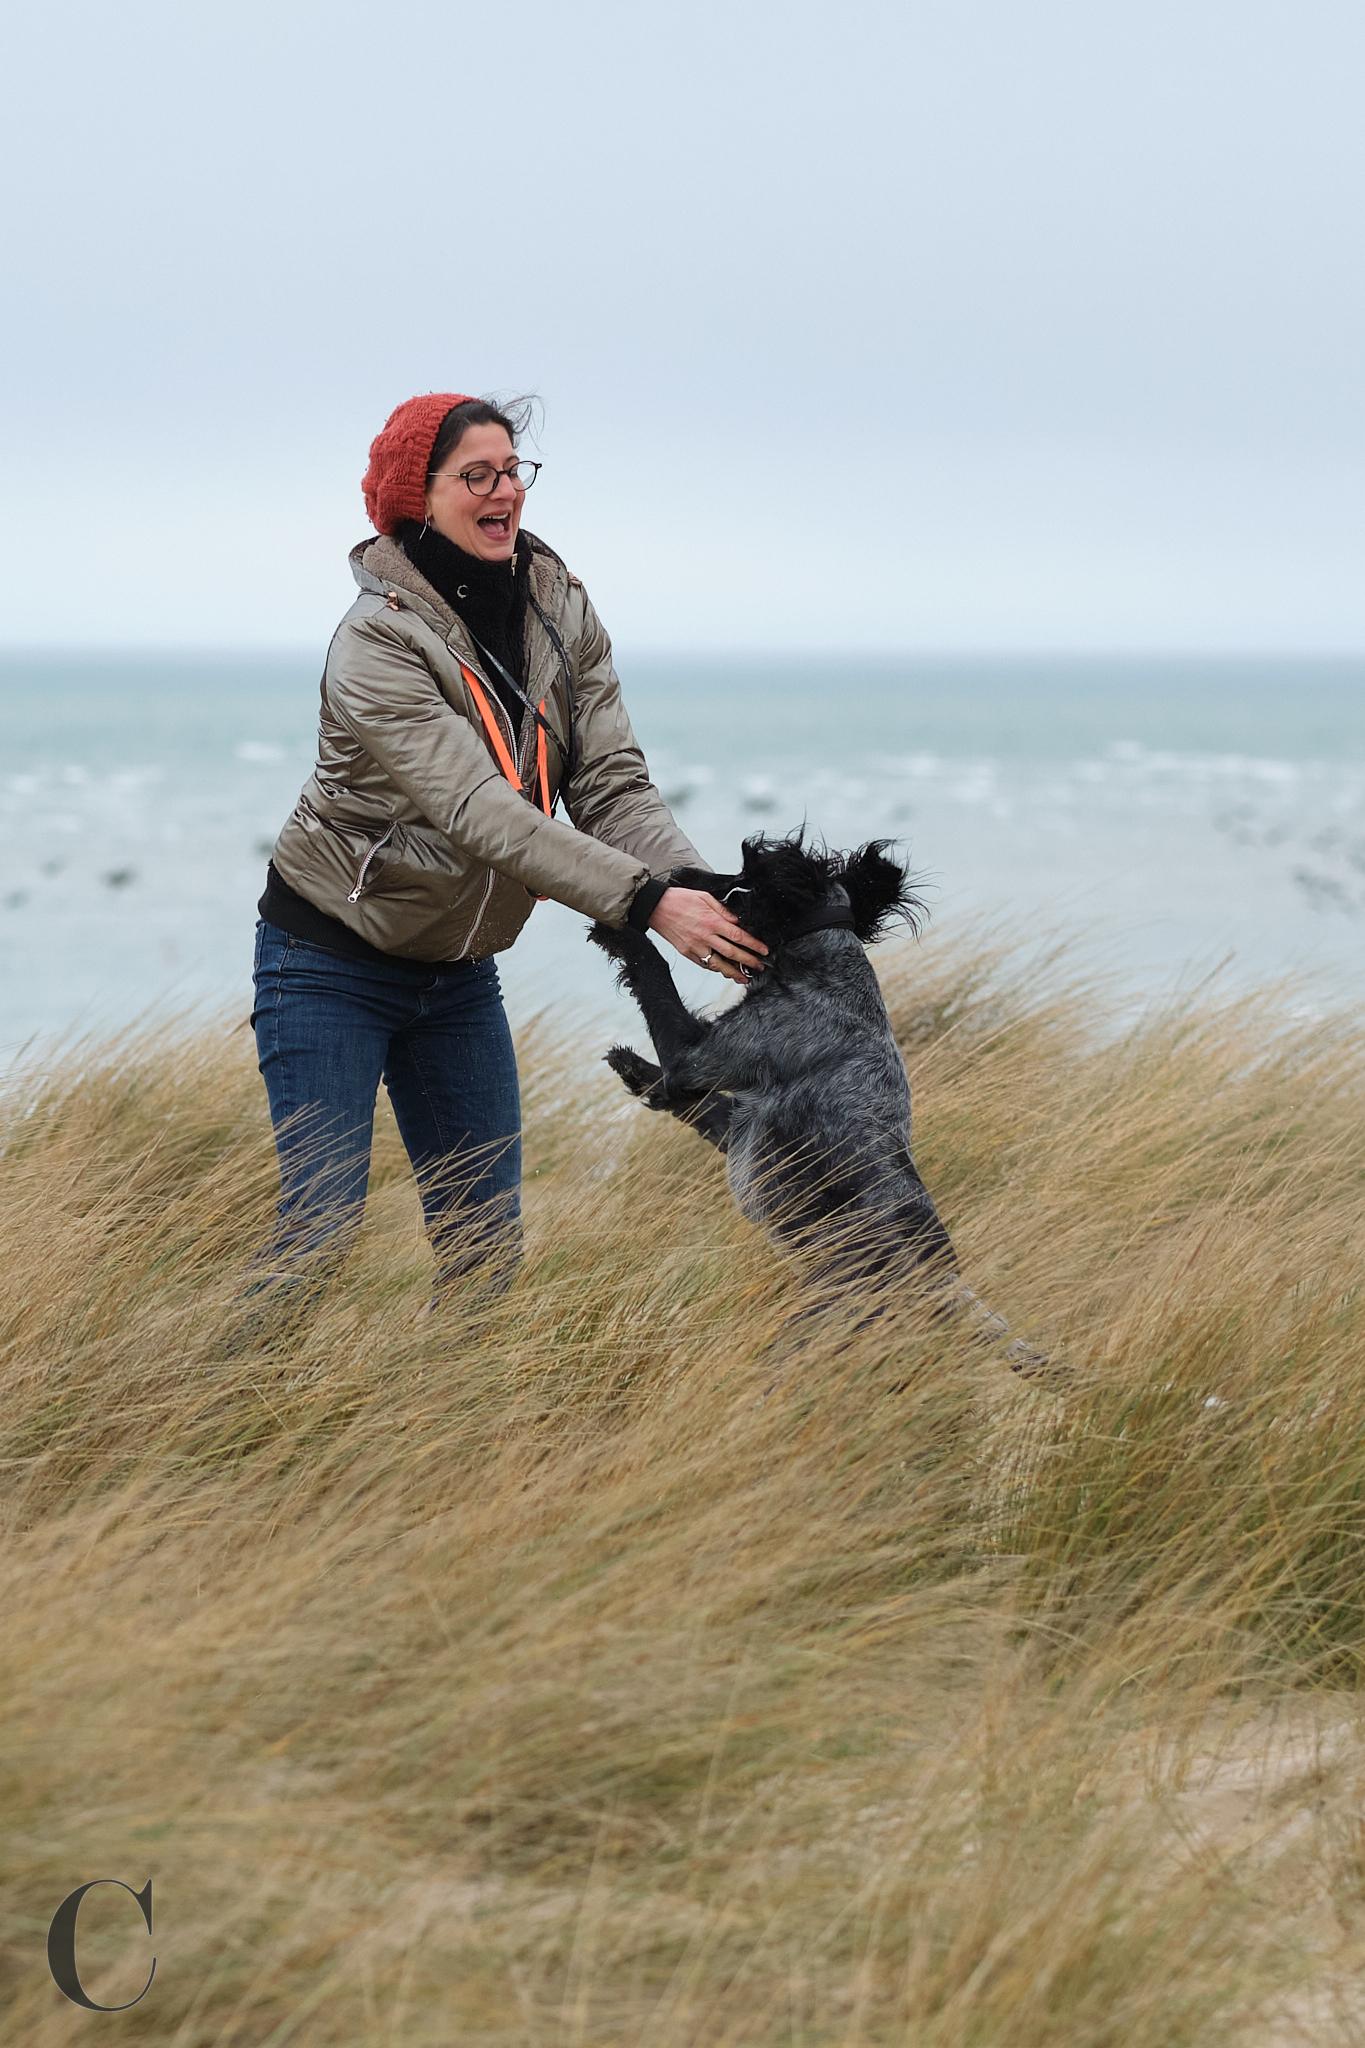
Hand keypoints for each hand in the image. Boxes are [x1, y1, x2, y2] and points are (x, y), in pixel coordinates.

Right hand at [647, 887, 767, 984]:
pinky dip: (716, 970)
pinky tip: (724, 971)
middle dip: (749, 962)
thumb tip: (737, 921)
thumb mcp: (704, 897)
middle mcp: (705, 936)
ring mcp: (695, 947)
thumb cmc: (679, 899)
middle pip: (732, 953)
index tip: (763, 951)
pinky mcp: (687, 953)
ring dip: (734, 973)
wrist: (655, 907)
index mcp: (712, 921)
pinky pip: (704, 965)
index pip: (739, 936)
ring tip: (744, 977)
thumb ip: (723, 910)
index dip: (753, 945)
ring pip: (719, 964)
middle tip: (759, 967)